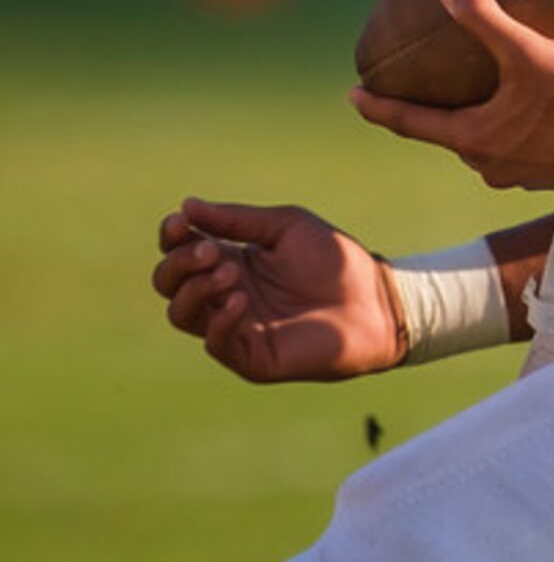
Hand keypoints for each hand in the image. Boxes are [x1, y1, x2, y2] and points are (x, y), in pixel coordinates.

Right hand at [151, 198, 403, 381]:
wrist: (376, 298)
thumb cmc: (335, 260)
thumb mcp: (285, 226)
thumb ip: (236, 220)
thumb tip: (186, 206)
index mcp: (231, 260)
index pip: (180, 251)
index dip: (172, 237)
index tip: (179, 222)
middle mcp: (225, 294)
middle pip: (169, 283)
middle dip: (180, 263)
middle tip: (212, 251)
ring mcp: (235, 326)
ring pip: (182, 314)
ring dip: (196, 289)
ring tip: (231, 273)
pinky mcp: (251, 356)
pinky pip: (216, 343)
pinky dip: (218, 321)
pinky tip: (238, 300)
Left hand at [350, 0, 553, 193]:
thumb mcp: (532, 53)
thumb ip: (487, 21)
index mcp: (474, 138)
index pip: (409, 122)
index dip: (377, 107)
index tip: (353, 96)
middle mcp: (489, 164)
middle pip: (448, 134)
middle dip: (434, 114)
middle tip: (425, 91)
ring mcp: (519, 176)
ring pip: (484, 147)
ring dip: (478, 125)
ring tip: (483, 102)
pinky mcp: (550, 177)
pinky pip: (516, 155)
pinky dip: (512, 135)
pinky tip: (531, 119)